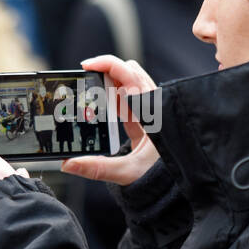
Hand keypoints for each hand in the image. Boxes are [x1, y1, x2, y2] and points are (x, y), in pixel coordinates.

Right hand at [61, 54, 159, 185]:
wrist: (180, 184)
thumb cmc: (163, 177)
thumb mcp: (128, 173)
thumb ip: (97, 168)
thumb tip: (68, 164)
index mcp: (152, 111)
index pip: (130, 75)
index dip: (108, 65)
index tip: (87, 66)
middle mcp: (152, 106)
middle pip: (129, 72)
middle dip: (105, 70)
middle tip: (84, 79)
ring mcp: (150, 110)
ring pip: (128, 83)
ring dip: (108, 83)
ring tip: (87, 92)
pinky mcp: (144, 119)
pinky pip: (127, 100)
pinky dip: (111, 98)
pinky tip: (98, 107)